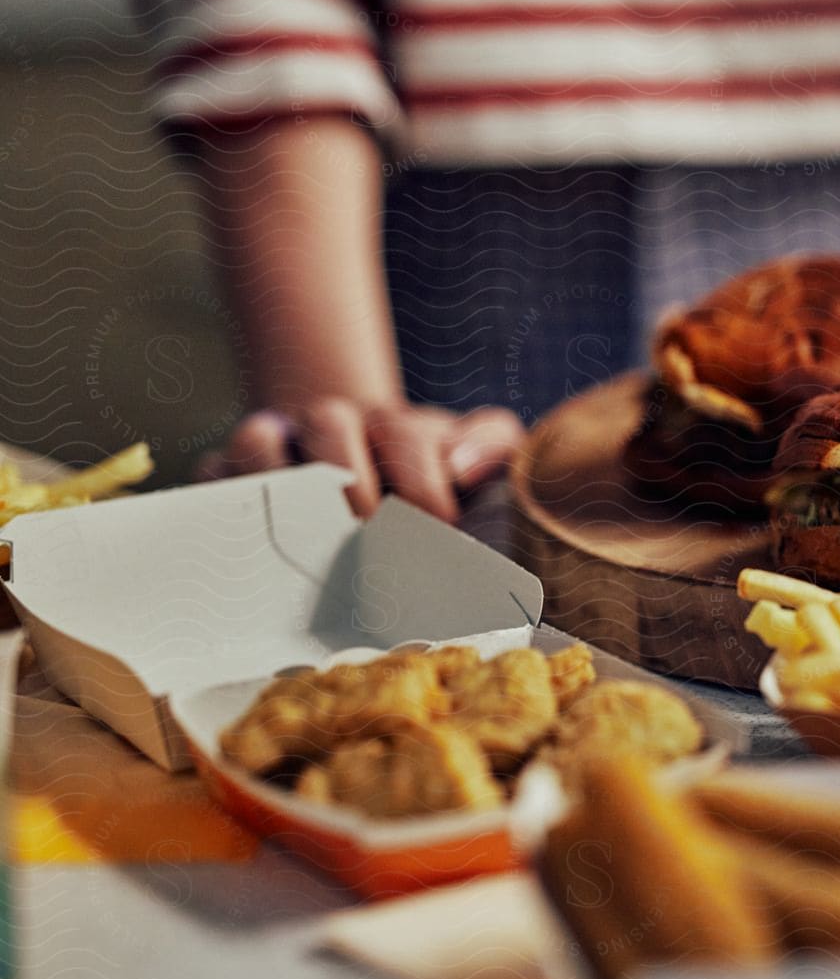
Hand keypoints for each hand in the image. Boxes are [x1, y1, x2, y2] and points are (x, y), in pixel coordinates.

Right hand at [196, 400, 525, 521]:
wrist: (370, 498)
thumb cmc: (436, 486)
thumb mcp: (482, 459)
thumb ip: (493, 446)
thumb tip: (459, 466)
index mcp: (392, 426)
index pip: (401, 432)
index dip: (419, 477)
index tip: (438, 524)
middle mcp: (327, 425)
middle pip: (327, 426)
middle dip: (353, 483)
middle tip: (373, 538)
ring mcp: (271, 449)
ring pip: (257, 440)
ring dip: (283, 488)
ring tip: (312, 544)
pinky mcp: (223, 480)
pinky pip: (207, 480)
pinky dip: (223, 507)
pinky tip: (255, 553)